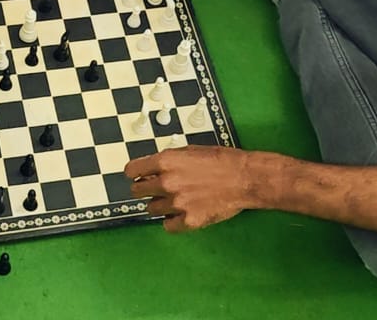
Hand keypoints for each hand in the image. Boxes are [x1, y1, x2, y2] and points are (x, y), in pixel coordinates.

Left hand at [125, 145, 255, 231]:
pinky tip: (182, 214)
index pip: (132, 171)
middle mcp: (166, 183)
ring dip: (160, 205)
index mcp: (165, 162)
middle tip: (156, 190)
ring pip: (151, 209)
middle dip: (145, 190)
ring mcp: (176, 204)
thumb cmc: (221, 161)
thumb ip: (169, 160)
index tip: (137, 176)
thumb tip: (152, 168)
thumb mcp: (190, 151)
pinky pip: (167, 226)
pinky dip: (172, 221)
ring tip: (176, 200)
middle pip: (137, 192)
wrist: (245, 178)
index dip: (134, 174)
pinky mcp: (188, 221)